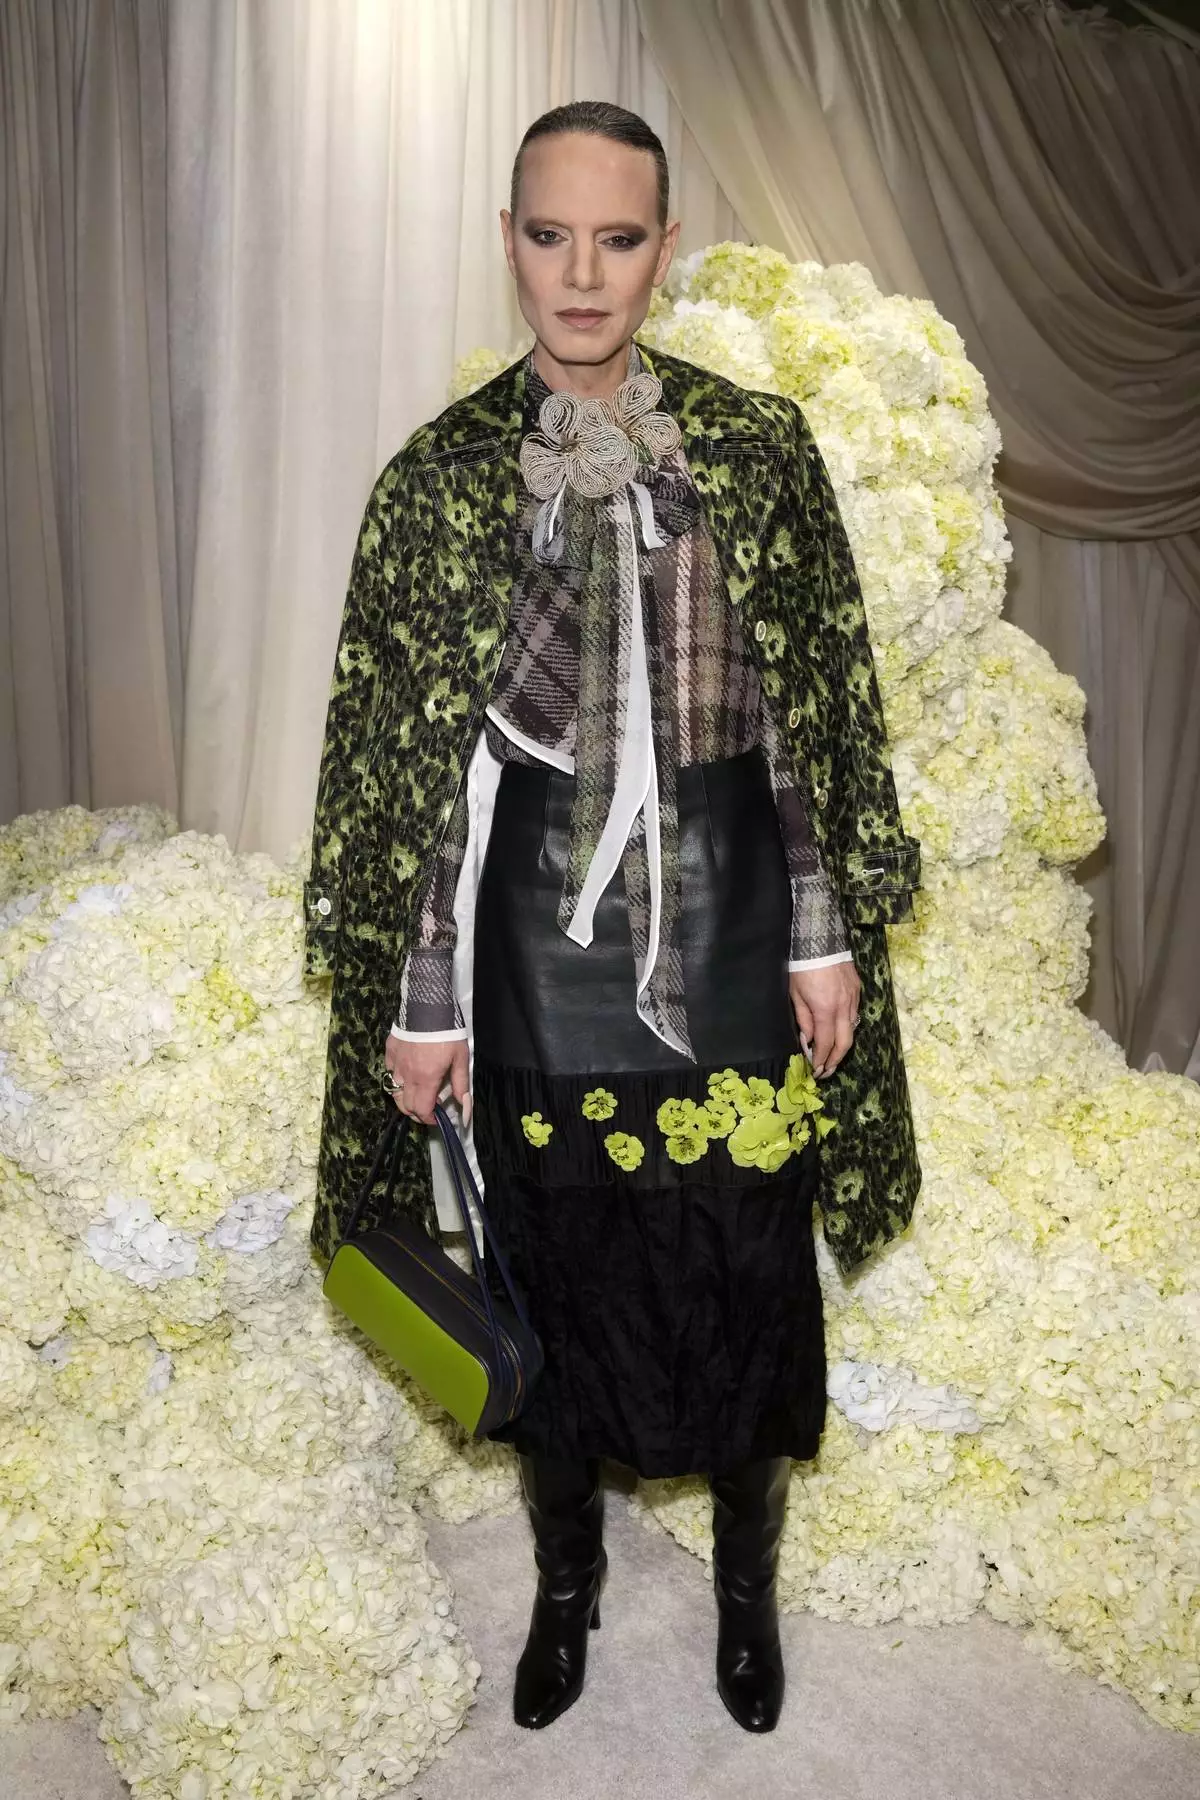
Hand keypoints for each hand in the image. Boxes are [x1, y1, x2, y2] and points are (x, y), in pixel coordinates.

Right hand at [385, 1034, 470, 1126]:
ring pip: (394, 1092)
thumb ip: (461, 1086)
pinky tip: (407, 1075)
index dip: (428, 1119)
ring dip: (404, 1100)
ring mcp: (395, 1064)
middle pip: (405, 1106)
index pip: (421, 1110)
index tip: (437, 1118)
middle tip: (428, 1109)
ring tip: (416, 1096)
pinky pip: (390, 1073)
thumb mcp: (461, 1059)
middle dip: (416, 1113)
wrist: (428, 1006)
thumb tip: (464, 1110)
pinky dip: (397, 1080)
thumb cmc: (448, 1033)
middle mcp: (407, 1076)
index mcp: (425, 1080)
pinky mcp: (389, 1052)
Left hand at [788, 961, 860, 1077]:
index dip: (821, 1059)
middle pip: (844, 1043)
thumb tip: (807, 1040)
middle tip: (827, 1071)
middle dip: (835, 1060)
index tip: (816, 1070)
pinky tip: (839, 1032)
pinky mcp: (858, 990)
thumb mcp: (795, 994)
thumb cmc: (802, 966)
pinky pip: (855, 1015)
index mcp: (825, 1009)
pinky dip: (848, 1028)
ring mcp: (854, 998)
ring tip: (832, 1056)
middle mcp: (844, 1007)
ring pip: (852, 1030)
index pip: (825, 1043)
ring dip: (843, 1046)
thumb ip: (803, 1019)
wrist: (821, 939)